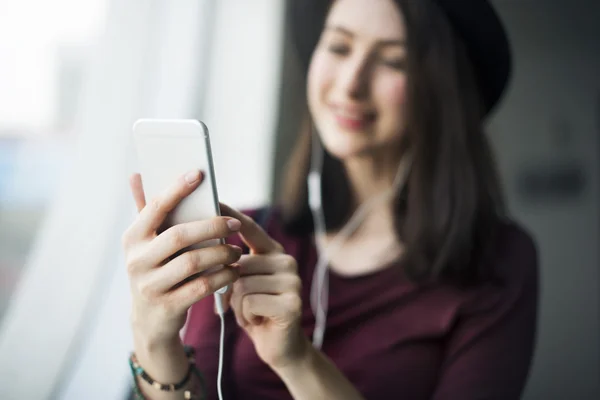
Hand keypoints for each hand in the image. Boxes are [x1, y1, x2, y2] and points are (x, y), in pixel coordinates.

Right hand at [122, 170, 241, 347]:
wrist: (150, 322)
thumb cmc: (156, 271)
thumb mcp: (146, 245)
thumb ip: (147, 212)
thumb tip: (138, 174)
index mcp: (132, 239)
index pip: (154, 208)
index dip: (176, 189)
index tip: (199, 174)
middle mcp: (136, 261)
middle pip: (179, 236)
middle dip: (212, 226)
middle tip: (235, 222)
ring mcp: (150, 286)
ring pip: (193, 262)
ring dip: (221, 252)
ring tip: (236, 249)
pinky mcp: (168, 306)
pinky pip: (202, 286)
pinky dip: (222, 276)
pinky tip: (234, 270)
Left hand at [219, 204, 308, 369]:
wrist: (280, 347)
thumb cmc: (255, 310)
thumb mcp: (242, 282)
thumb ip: (232, 262)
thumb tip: (206, 242)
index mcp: (274, 252)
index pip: (250, 229)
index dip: (230, 215)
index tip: (212, 199)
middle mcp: (287, 261)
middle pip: (238, 263)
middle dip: (231, 288)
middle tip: (244, 303)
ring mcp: (292, 281)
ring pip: (241, 283)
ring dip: (237, 304)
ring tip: (252, 312)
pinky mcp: (292, 303)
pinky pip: (249, 301)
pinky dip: (245, 315)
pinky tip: (258, 321)